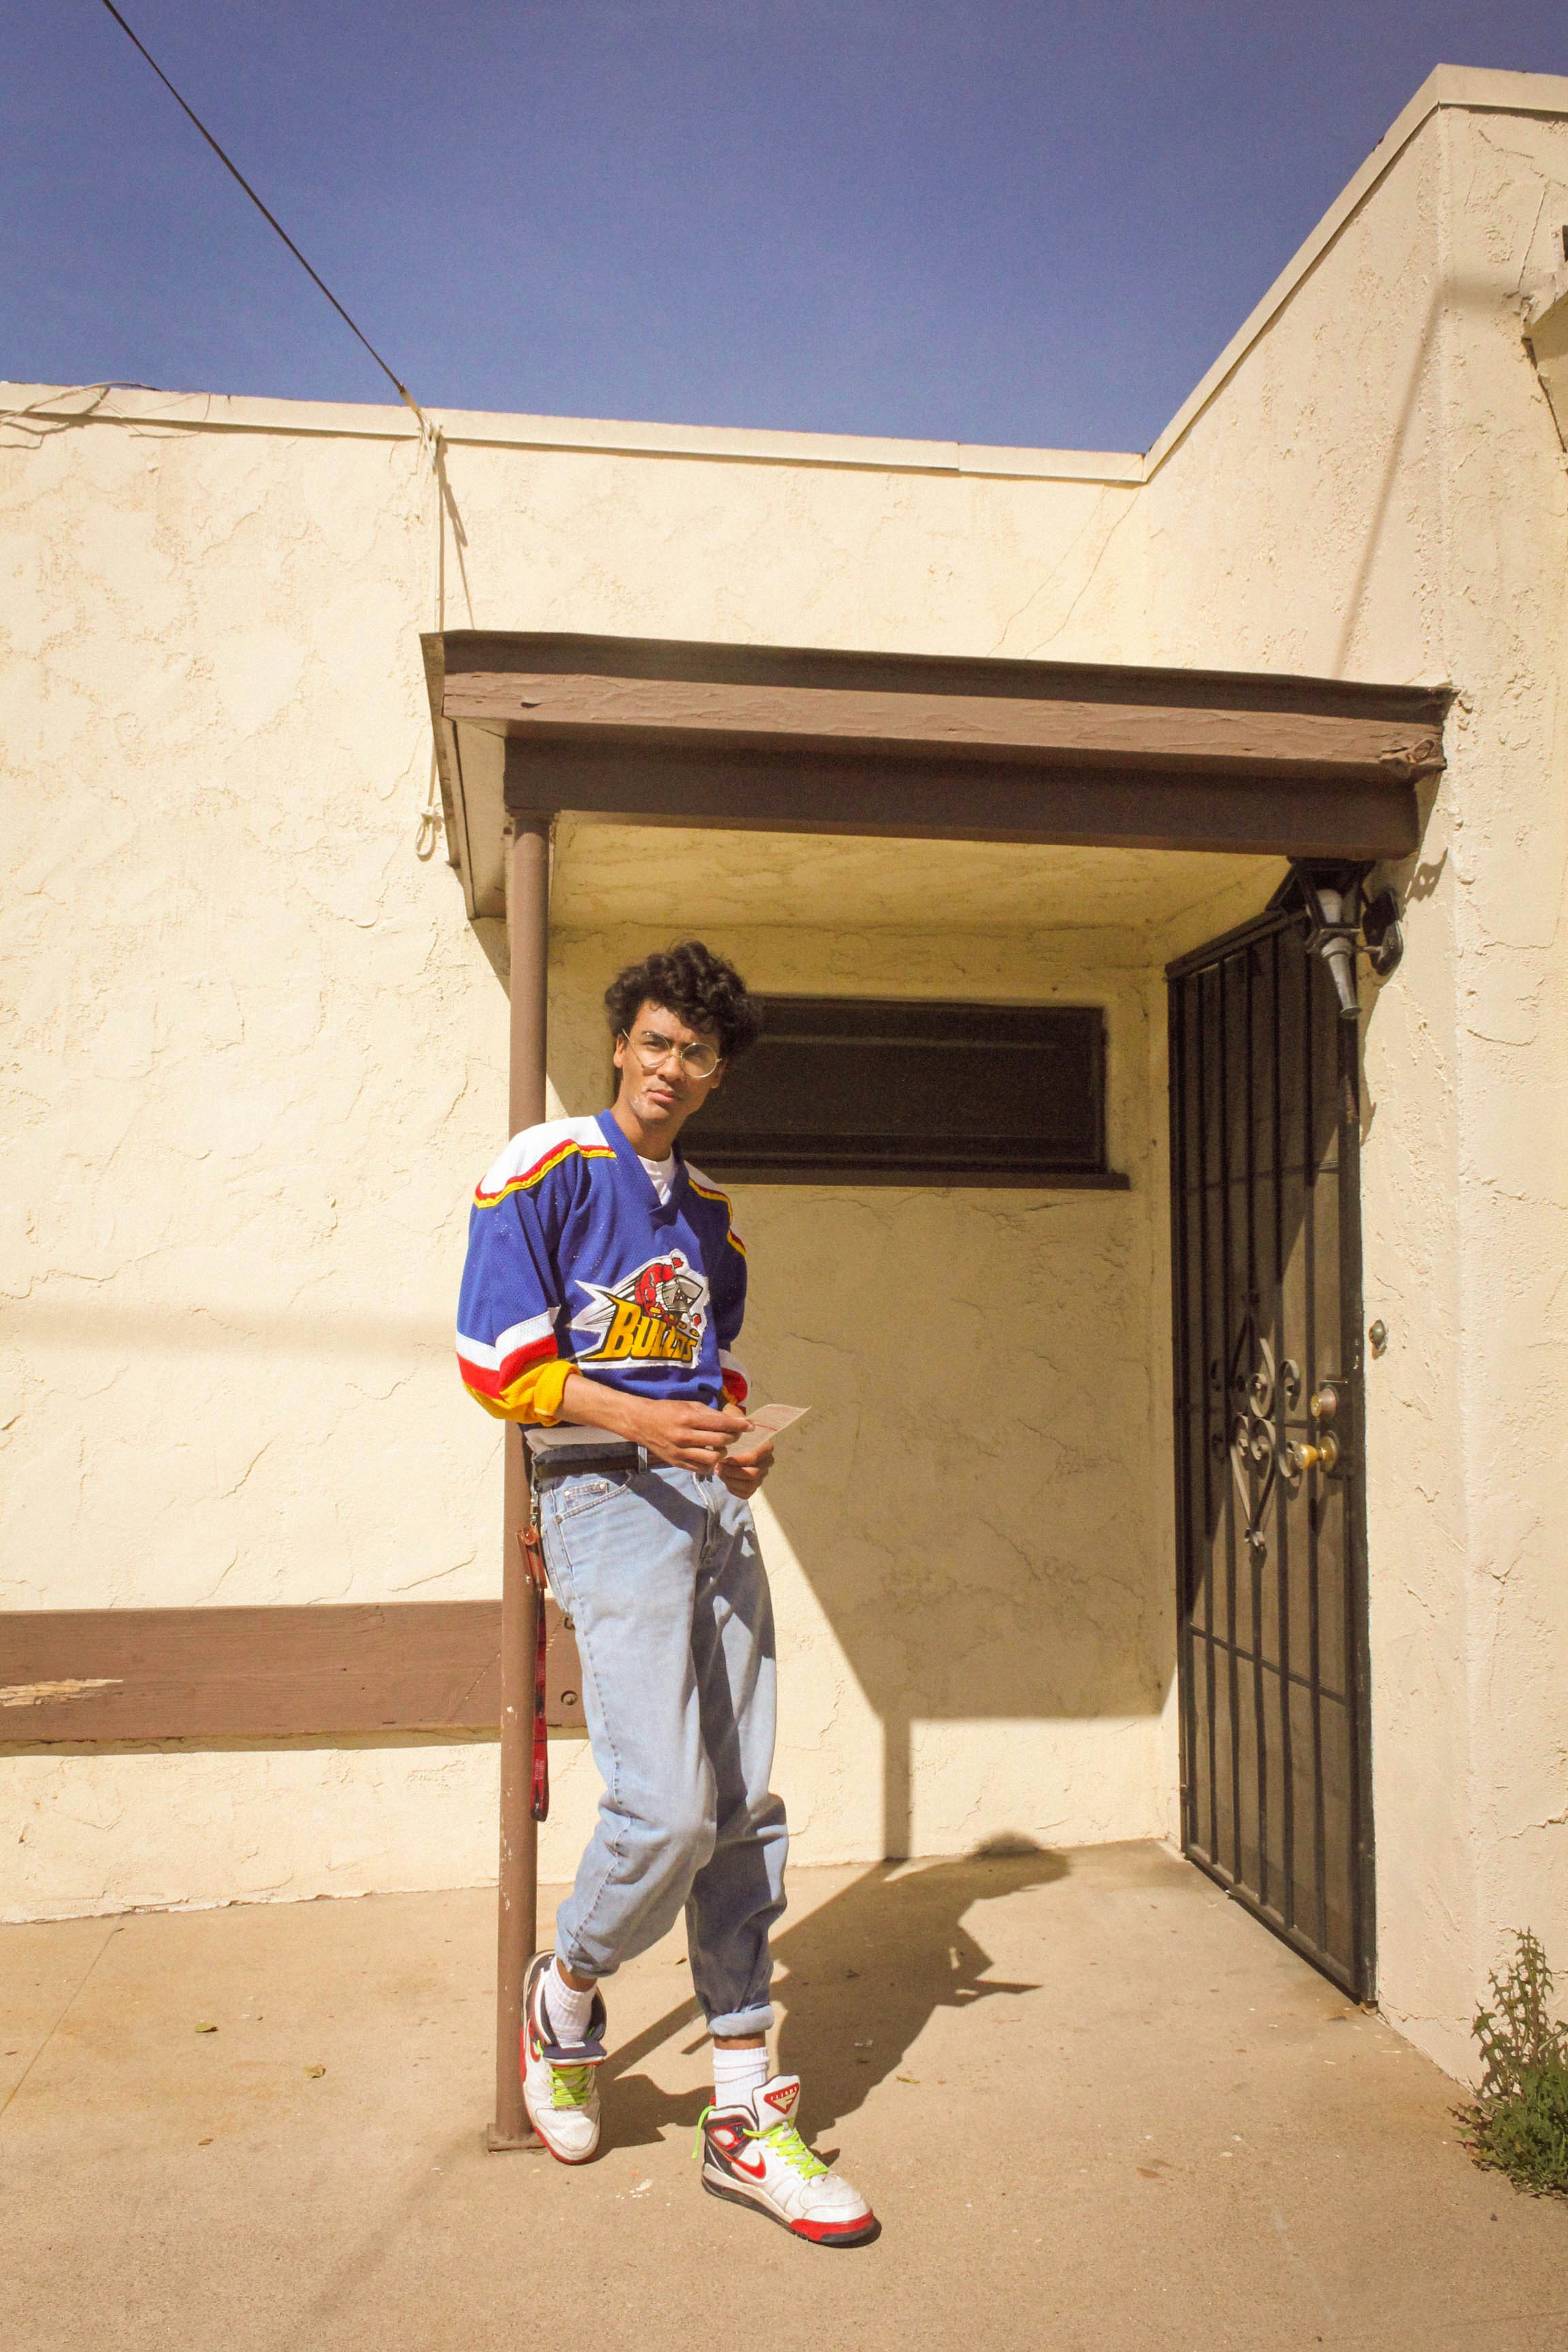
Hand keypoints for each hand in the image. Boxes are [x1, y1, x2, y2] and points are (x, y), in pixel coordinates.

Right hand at [627, 1397, 751, 1472]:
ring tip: (722, 1447)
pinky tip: (710, 1456)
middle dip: (733, 1438)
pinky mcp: (677, 1463)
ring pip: (713, 1458)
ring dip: (723, 1453)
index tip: (750, 1427)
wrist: (641, 1423)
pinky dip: (710, 1463)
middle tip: (735, 1435)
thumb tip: (731, 1421)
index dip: (739, 1426)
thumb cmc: (666, 1410)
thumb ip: (709, 1414)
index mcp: (688, 1418)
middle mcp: (685, 1436)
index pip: (721, 1424)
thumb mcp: (688, 1405)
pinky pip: (701, 1468)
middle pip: (720, 1441)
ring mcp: (680, 1452)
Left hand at [718, 1440, 774, 1497]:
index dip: (737, 1460)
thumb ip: (729, 1436)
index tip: (724, 1458)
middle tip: (718, 1467)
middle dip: (732, 1472)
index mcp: (767, 1447)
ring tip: (719, 1472)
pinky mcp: (755, 1487)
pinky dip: (732, 1488)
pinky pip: (745, 1494)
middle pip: (753, 1473)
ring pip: (749, 1485)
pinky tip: (725, 1479)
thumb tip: (721, 1444)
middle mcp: (768, 1463)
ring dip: (731, 1480)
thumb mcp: (732, 1434)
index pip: (754, 1457)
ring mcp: (762, 1476)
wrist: (734, 1449)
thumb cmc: (733, 1440)